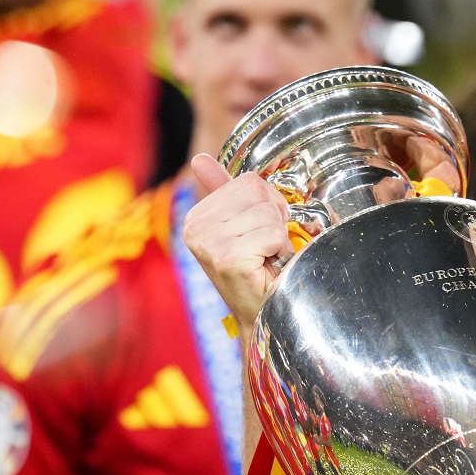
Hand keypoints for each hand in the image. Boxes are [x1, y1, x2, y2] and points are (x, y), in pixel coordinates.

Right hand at [182, 154, 293, 333]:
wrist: (263, 315)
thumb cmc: (257, 272)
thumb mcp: (240, 226)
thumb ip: (223, 191)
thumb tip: (199, 159)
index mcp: (196, 216)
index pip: (249, 182)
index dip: (268, 206)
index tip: (259, 233)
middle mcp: (195, 227)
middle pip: (259, 192)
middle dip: (274, 219)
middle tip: (265, 248)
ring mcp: (209, 244)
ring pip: (269, 214)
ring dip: (278, 238)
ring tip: (265, 259)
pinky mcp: (228, 258)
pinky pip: (274, 234)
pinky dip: (280, 251)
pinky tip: (267, 268)